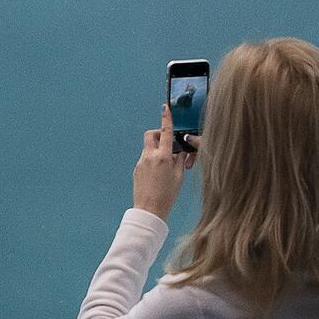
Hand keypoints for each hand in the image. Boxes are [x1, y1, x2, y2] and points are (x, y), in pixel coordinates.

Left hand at [133, 104, 197, 218]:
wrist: (149, 210)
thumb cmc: (167, 195)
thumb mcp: (178, 176)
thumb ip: (180, 160)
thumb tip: (181, 151)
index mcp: (162, 156)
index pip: (165, 132)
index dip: (166, 118)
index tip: (165, 108)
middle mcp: (149, 156)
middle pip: (151, 135)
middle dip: (158, 134)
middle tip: (167, 142)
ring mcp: (141, 162)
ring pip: (148, 148)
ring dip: (156, 150)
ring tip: (166, 166)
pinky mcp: (136, 169)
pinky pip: (145, 159)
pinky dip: (152, 161)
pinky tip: (158, 175)